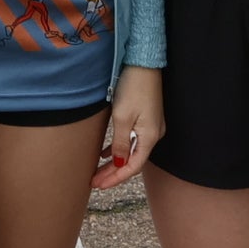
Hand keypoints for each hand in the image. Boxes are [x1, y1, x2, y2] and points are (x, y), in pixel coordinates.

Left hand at [92, 67, 163, 189]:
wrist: (143, 63)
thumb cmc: (133, 87)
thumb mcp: (122, 118)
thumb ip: (120, 143)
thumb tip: (119, 163)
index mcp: (149, 137)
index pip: (132, 166)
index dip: (115, 178)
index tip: (99, 185)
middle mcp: (153, 134)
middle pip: (132, 161)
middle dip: (113, 173)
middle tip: (94, 182)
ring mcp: (151, 126)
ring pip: (131, 151)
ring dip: (115, 162)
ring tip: (97, 171)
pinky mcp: (146, 118)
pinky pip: (132, 140)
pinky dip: (119, 148)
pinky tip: (106, 153)